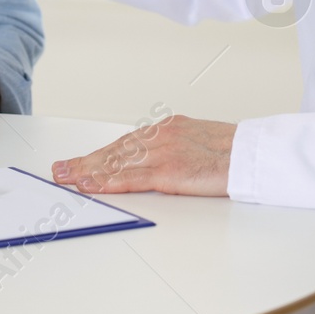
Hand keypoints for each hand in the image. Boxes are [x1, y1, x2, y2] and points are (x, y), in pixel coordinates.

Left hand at [51, 115, 234, 195]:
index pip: (125, 143)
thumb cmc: (234, 151)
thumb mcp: (200, 141)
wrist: (254, 154)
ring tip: (66, 177)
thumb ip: (176, 148)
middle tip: (61, 169)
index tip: (81, 161)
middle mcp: (160, 136)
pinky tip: (89, 185)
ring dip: (87, 171)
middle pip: (114, 151)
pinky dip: (107, 183)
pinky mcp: (169, 171)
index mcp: (168, 128)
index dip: (100, 154)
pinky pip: (131, 178)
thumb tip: (158, 162)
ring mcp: (163, 152)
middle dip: (85, 161)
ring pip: (116, 163)